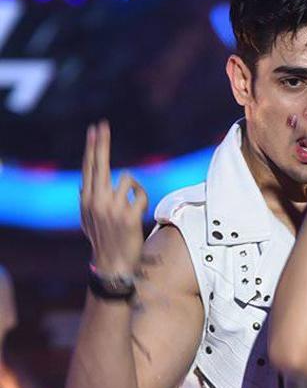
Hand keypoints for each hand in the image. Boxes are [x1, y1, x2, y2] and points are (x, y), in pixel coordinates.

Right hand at [80, 121, 147, 275]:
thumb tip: (82, 185)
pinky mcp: (128, 215)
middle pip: (101, 164)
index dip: (93, 148)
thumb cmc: (103, 239)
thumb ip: (87, 201)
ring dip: (134, 190)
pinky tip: (137, 215)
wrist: (113, 262)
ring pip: (127, 180)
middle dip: (102, 143)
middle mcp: (96, 201)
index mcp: (86, 199)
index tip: (95, 130)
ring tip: (130, 206)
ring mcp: (112, 208)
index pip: (89, 167)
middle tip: (102, 125)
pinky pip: (141, 195)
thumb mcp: (88, 220)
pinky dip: (143, 202)